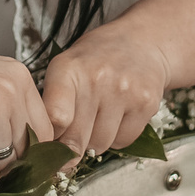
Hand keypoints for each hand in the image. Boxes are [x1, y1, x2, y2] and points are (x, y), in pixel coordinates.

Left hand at [42, 20, 171, 155]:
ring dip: (94, 143)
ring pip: (99, 145)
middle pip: (75, 139)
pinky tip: (116, 118)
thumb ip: (50, 105)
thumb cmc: (94, 61)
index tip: (48, 146)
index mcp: (68, 69)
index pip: (55, 117)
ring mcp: (124, 91)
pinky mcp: (146, 103)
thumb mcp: (65, 69)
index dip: (49, 140)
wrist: (140, 43)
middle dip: (69, 149)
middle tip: (69, 142)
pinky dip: (116, 138)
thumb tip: (48, 153)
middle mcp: (97, 78)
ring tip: (96, 120)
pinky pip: (123, 142)